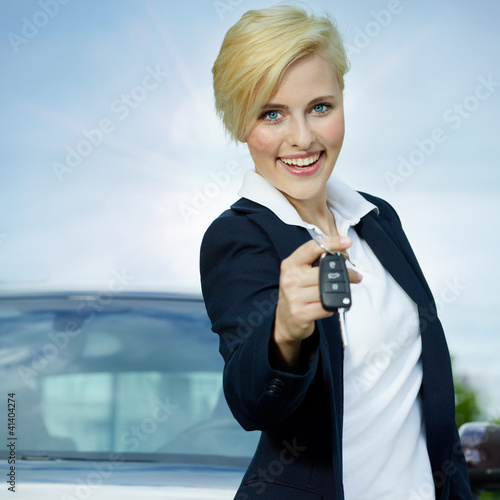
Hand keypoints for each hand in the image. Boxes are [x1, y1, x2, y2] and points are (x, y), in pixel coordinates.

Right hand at [271, 237, 361, 368]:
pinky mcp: (300, 313)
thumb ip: (316, 263)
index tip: (347, 242)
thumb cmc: (297, 293)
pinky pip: (325, 307)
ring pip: (326, 290)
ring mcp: (293, 297)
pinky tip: (329, 305)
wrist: (284, 321)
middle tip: (355, 276)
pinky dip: (332, 306)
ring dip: (340, 292)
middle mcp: (290, 279)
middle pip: (323, 271)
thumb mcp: (299, 274)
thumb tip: (342, 252)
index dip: (331, 243)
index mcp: (290, 265)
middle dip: (345, 273)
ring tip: (342, 293)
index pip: (311, 248)